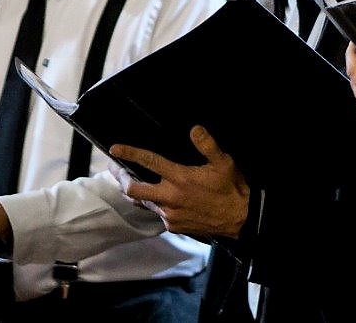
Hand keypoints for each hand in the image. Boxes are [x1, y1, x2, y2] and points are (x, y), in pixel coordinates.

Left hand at [110, 126, 248, 238]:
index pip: (149, 162)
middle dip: (121, 179)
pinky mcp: (175, 226)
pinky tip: (160, 199)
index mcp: (180, 179)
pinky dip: (155, 205)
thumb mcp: (224, 162)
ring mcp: (171, 215)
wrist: (241, 219)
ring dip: (137, 193)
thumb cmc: (231, 188)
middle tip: (116, 169)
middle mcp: (171, 198)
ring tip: (132, 182)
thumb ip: (208, 145)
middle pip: (134, 190)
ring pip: (144, 203)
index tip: (114, 149)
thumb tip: (195, 129)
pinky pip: (159, 214)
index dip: (130, 153)